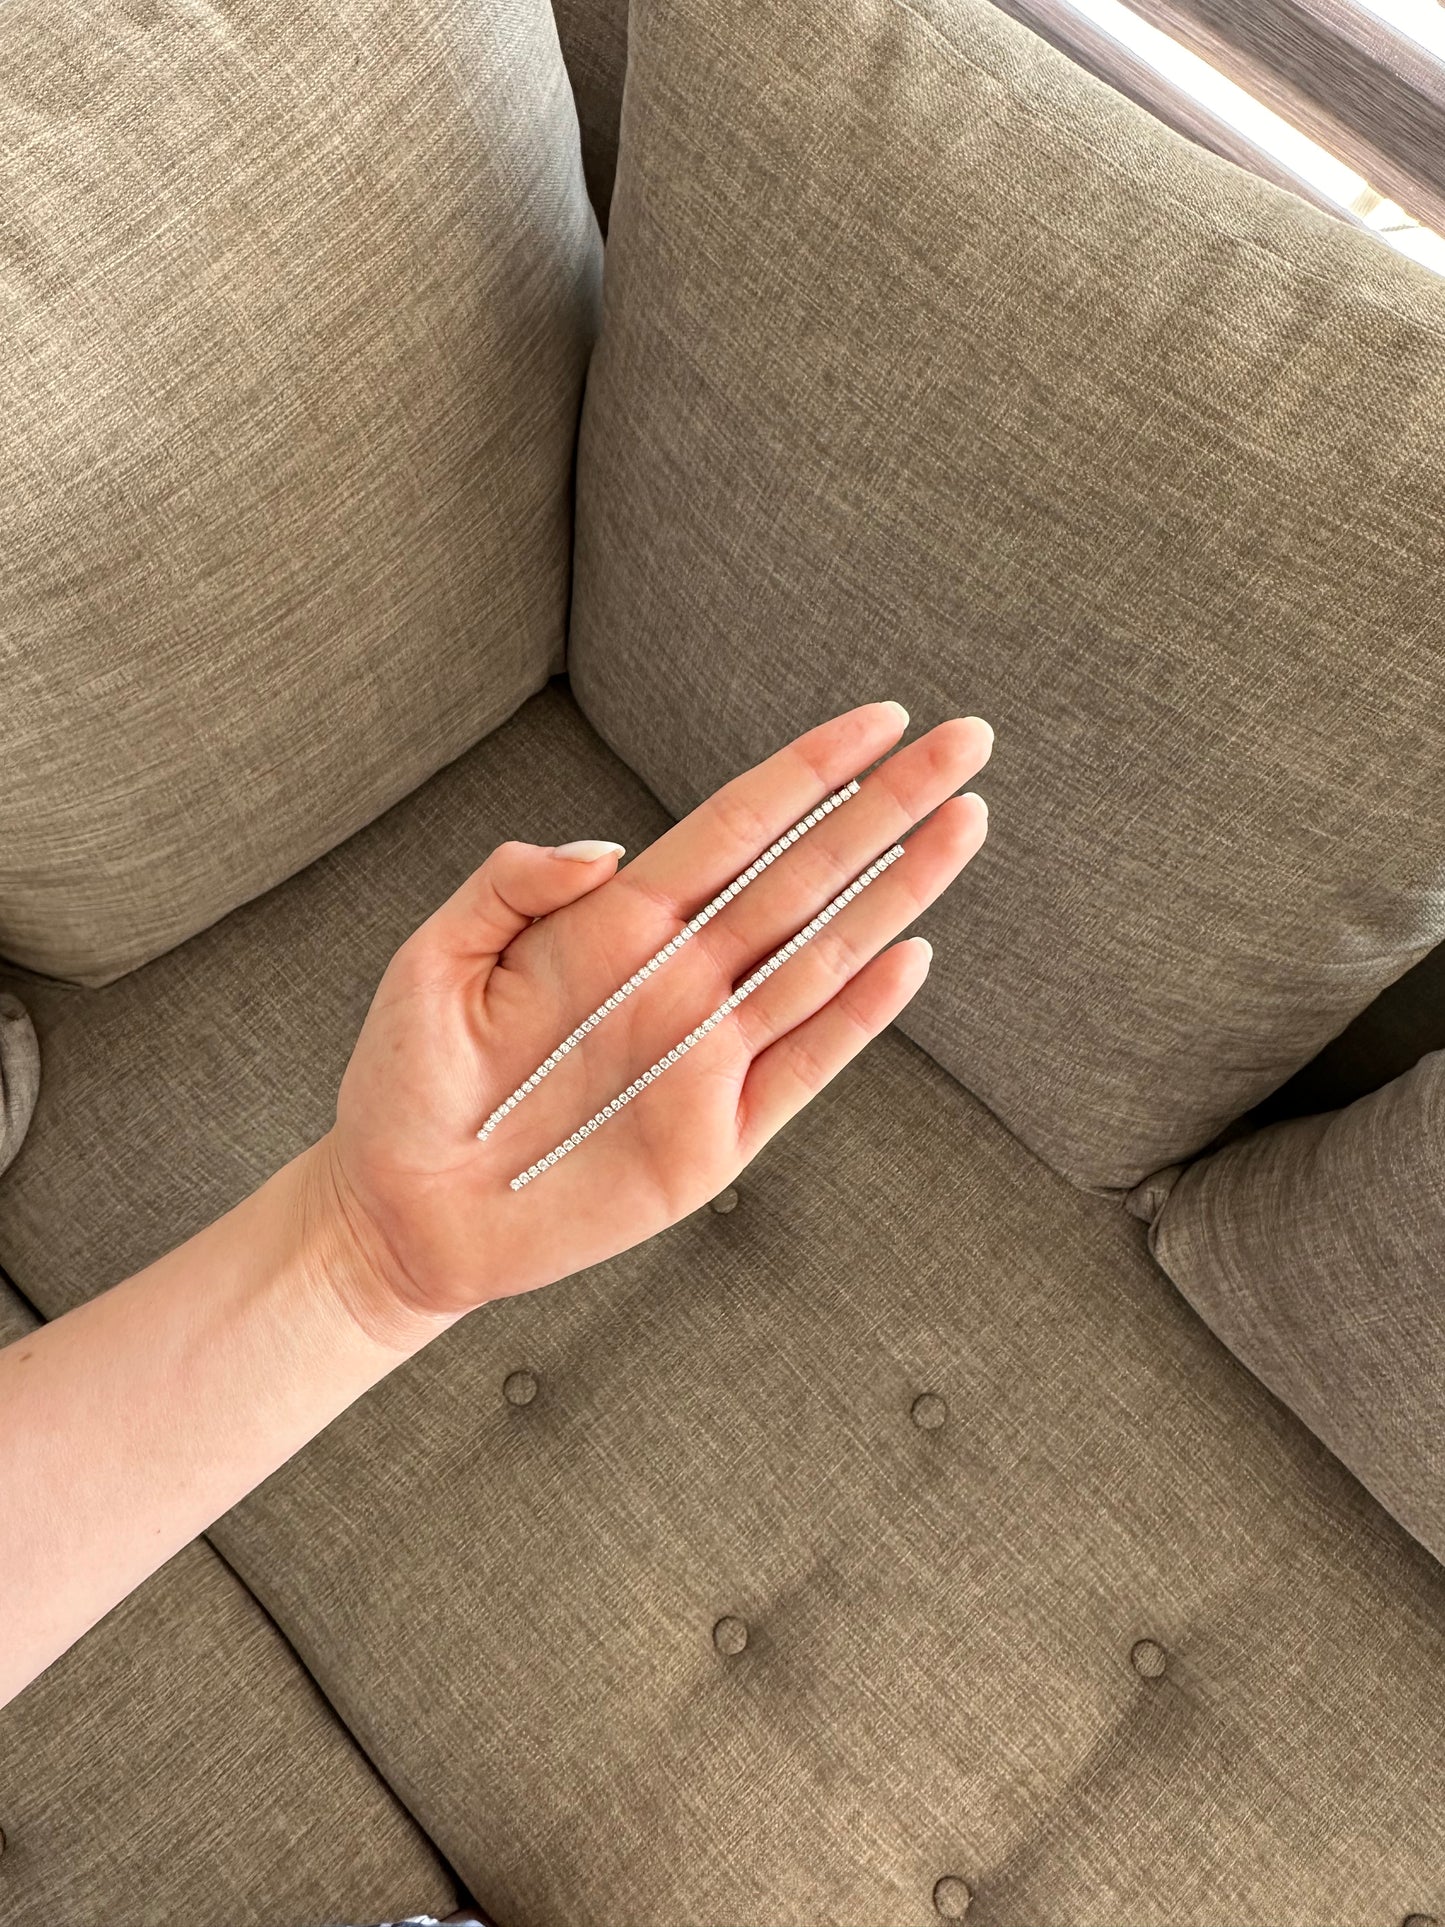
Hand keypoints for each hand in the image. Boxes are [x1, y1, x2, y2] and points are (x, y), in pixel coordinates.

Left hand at [318, 701, 991, 1338]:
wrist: (403, 1209)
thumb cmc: (409, 1080)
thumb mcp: (431, 959)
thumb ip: (510, 886)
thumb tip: (606, 850)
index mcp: (617, 926)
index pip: (735, 826)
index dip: (808, 771)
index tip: (880, 718)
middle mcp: (680, 979)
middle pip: (805, 876)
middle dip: (886, 806)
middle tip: (965, 741)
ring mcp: (707, 1058)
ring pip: (825, 957)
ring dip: (897, 892)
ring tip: (964, 824)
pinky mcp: (716, 1140)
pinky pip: (804, 1067)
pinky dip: (859, 1016)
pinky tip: (909, 955)